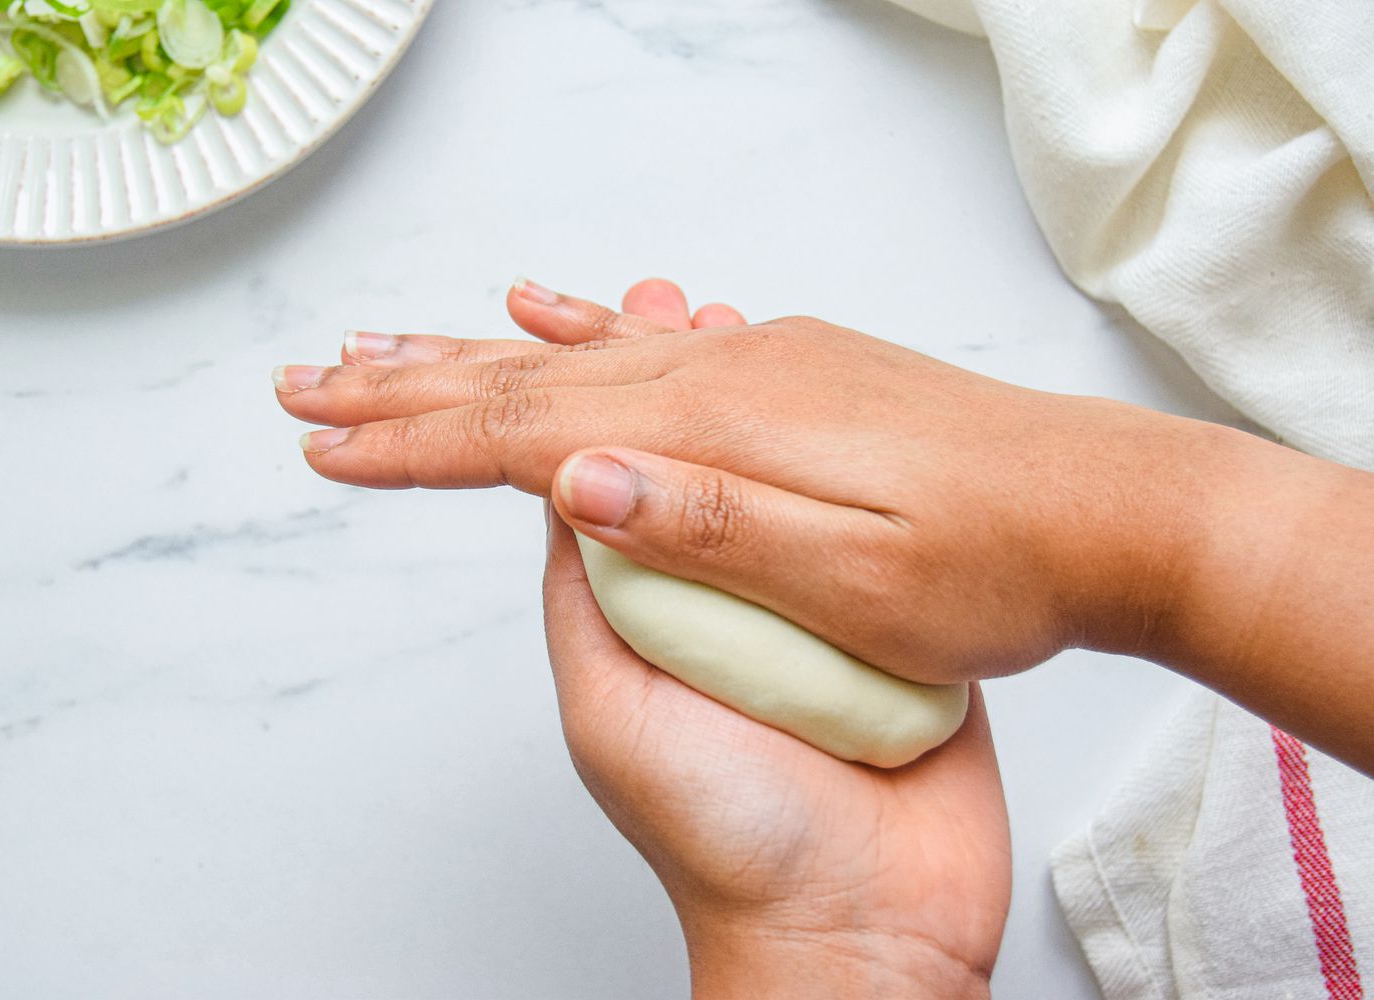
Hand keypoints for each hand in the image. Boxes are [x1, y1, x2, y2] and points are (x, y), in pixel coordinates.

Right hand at [274, 278, 1227, 683]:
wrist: (1113, 510)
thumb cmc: (997, 566)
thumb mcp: (856, 579)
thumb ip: (710, 529)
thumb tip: (572, 479)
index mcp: (722, 431)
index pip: (528, 436)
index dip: (416, 447)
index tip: (325, 450)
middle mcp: (727, 375)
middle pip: (529, 381)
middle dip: (407, 390)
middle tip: (307, 387)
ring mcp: (760, 363)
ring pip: (577, 355)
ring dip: (470, 360)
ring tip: (385, 350)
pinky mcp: (790, 371)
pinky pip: (652, 342)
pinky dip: (578, 331)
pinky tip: (550, 310)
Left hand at [536, 281, 1008, 997]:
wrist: (867, 925)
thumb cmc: (731, 838)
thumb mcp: (618, 708)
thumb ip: (590, 597)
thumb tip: (558, 483)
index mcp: (639, 610)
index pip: (584, 484)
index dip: (561, 403)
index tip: (537, 324)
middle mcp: (711, 594)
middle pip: (678, 461)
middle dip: (659, 372)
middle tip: (658, 290)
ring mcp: (797, 602)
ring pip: (766, 478)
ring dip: (748, 394)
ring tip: (721, 310)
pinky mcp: (878, 619)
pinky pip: (851, 524)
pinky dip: (838, 457)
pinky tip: (833, 399)